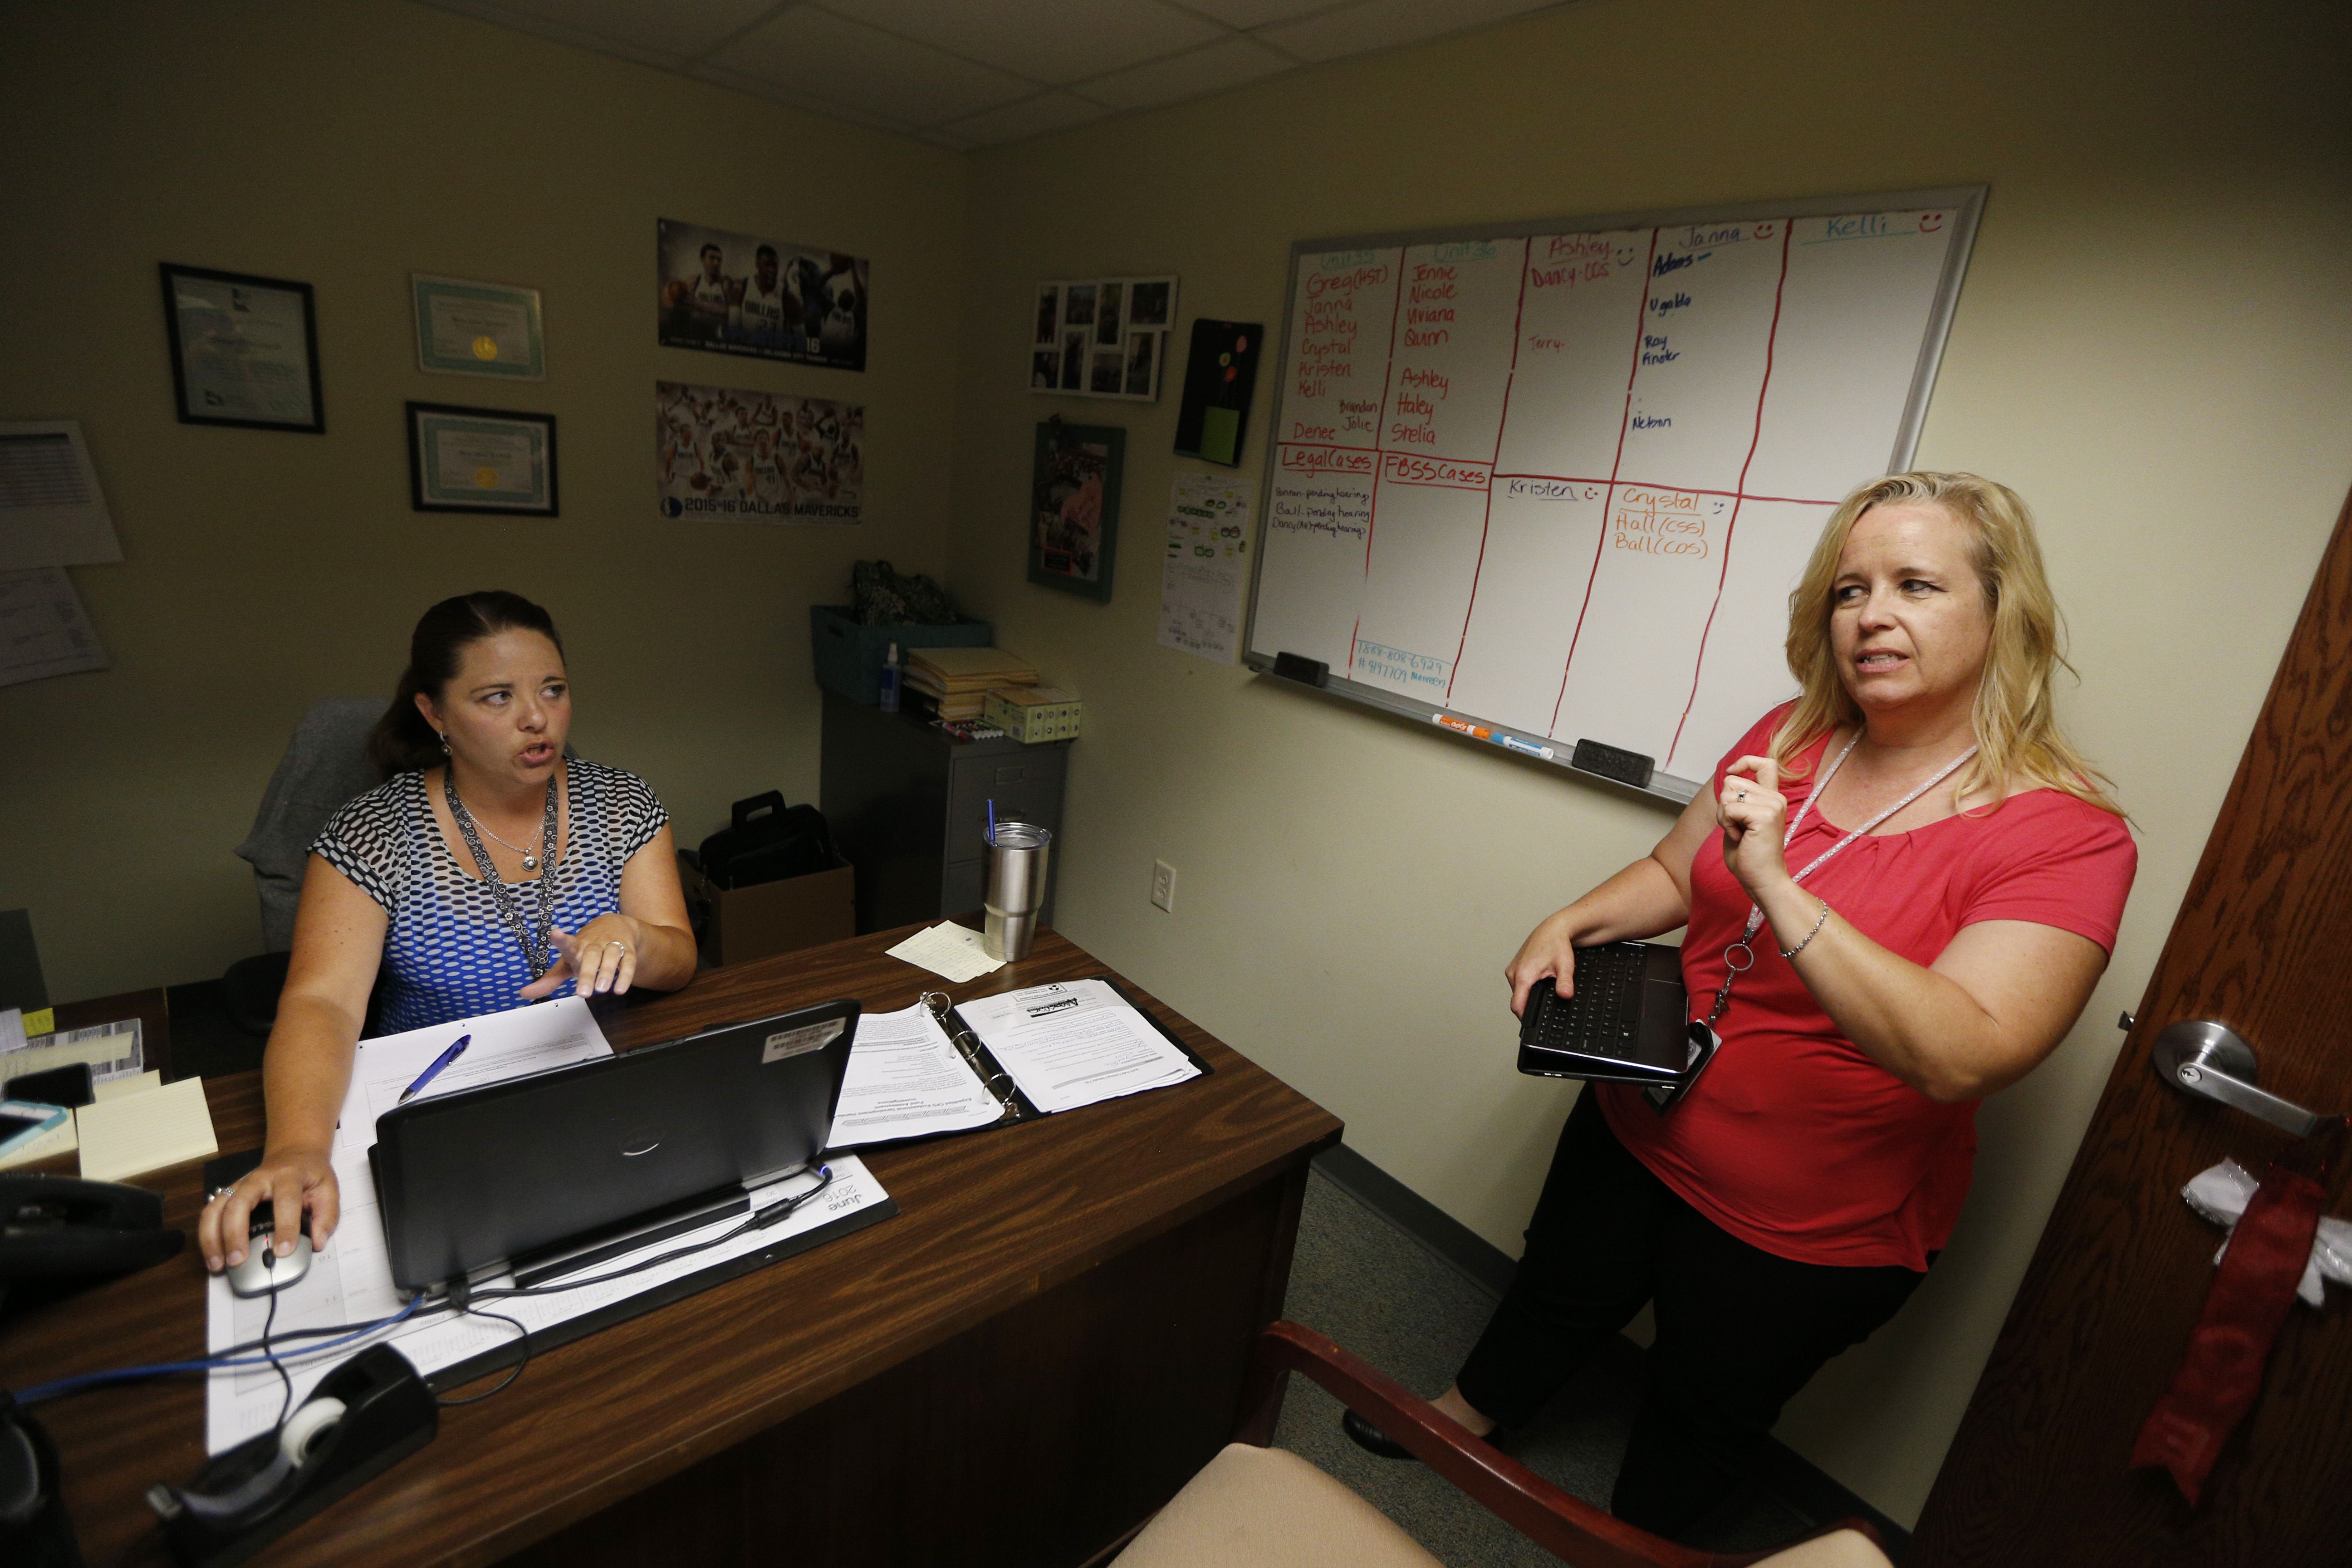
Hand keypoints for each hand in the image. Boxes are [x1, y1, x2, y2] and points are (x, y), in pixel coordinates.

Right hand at [199, 1147, 337, 1272]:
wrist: (294, 1154)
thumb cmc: (311, 1175)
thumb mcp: (328, 1189)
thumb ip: (326, 1216)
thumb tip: (317, 1243)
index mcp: (289, 1176)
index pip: (286, 1201)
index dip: (285, 1227)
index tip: (283, 1252)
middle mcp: (258, 1179)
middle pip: (239, 1203)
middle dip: (235, 1234)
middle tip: (238, 1262)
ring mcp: (239, 1185)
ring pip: (216, 1208)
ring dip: (212, 1238)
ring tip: (218, 1265)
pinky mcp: (228, 1193)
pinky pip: (209, 1213)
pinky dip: (206, 1236)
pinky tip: (213, 1257)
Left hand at [518, 913, 642, 1000]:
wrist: (616, 926)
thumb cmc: (586, 949)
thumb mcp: (567, 963)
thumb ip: (549, 980)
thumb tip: (525, 993)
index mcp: (576, 946)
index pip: (567, 942)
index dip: (561, 939)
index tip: (556, 933)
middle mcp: (593, 944)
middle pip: (591, 955)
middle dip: (587, 973)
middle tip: (583, 993)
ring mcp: (611, 946)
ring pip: (611, 956)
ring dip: (607, 972)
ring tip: (602, 989)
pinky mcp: (627, 951)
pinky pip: (628, 962)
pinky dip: (625, 976)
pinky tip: (620, 989)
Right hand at [1504, 908, 1583, 1018]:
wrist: (1553, 928)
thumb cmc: (1557, 944)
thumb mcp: (1564, 965)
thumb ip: (1564, 982)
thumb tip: (1565, 996)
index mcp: (1523, 975)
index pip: (1517, 1006)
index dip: (1525, 1018)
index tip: (1533, 1023)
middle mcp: (1513, 972)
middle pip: (1517, 1000)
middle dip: (1530, 1005)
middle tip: (1545, 1005)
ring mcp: (1512, 969)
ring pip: (1517, 992)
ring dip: (1528, 995)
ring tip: (1542, 990)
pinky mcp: (1514, 966)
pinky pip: (1517, 983)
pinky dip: (1526, 986)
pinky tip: (1538, 982)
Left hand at [1718, 755, 1793, 899]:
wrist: (1763, 880)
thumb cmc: (1749, 856)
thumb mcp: (1741, 821)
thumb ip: (1738, 800)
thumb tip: (1727, 778)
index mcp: (1772, 798)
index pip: (1765, 763)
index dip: (1745, 761)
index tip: (1732, 771)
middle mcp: (1775, 798)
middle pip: (1732, 781)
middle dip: (1724, 804)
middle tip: (1736, 826)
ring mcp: (1772, 805)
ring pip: (1727, 794)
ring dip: (1724, 816)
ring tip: (1739, 834)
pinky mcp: (1765, 816)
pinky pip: (1729, 808)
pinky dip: (1727, 824)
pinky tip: (1739, 838)